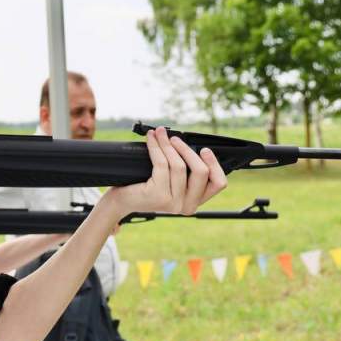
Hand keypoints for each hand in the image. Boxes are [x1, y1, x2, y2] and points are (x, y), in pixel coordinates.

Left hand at [106, 126, 226, 215]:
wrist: (122, 199)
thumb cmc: (146, 187)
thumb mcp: (171, 180)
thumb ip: (186, 170)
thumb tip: (190, 143)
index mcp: (194, 202)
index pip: (218, 184)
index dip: (215, 164)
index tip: (205, 150)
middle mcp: (186, 206)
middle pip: (201, 172)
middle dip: (187, 150)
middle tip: (175, 138)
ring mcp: (173, 203)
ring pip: (179, 165)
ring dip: (168, 145)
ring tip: (160, 134)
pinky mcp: (158, 196)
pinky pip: (162, 164)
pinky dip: (156, 147)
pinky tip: (151, 139)